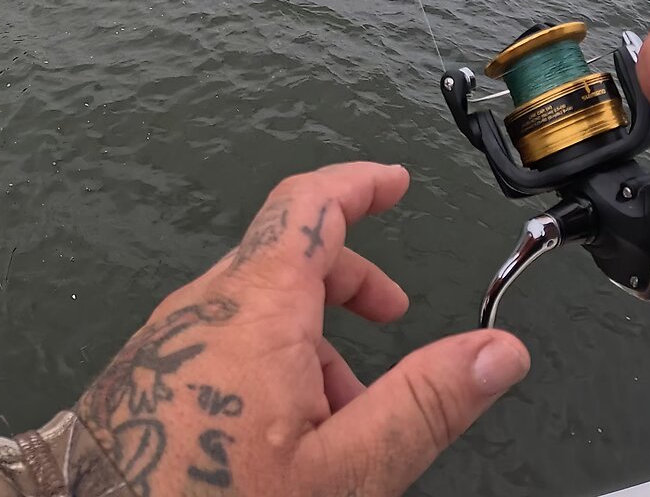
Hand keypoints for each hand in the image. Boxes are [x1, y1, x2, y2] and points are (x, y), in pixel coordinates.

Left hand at [75, 163, 529, 496]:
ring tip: (344, 413)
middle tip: (393, 316)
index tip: (392, 182)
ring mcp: (172, 333)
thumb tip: (497, 352)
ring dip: (312, 336)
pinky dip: (269, 357)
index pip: (311, 205)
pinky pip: (221, 337)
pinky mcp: (151, 365)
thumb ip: (424, 403)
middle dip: (350, 278)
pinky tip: (284, 428)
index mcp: (259, 306)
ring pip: (256, 305)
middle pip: (289, 256)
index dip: (359, 185)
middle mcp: (208, 303)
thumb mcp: (344, 468)